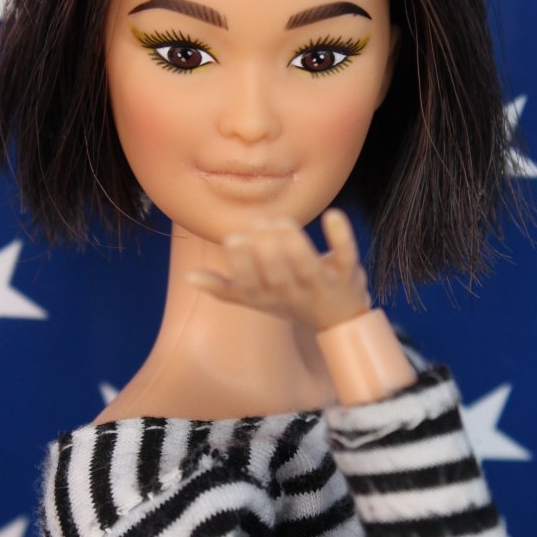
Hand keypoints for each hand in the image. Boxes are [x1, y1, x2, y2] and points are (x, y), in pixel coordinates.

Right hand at [186, 209, 370, 330]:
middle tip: (259, 224)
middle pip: (278, 276)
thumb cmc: (291, 302)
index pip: (250, 286)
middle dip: (266, 250)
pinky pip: (346, 256)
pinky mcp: (348, 273)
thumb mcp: (256, 299)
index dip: (241, 264)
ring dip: (293, 244)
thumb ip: (224, 288)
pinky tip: (332, 215)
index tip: (233, 238)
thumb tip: (189, 277)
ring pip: (307, 267)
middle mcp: (294, 294)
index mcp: (268, 298)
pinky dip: (340, 237)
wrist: (342, 321)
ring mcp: (322, 285)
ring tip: (281, 221)